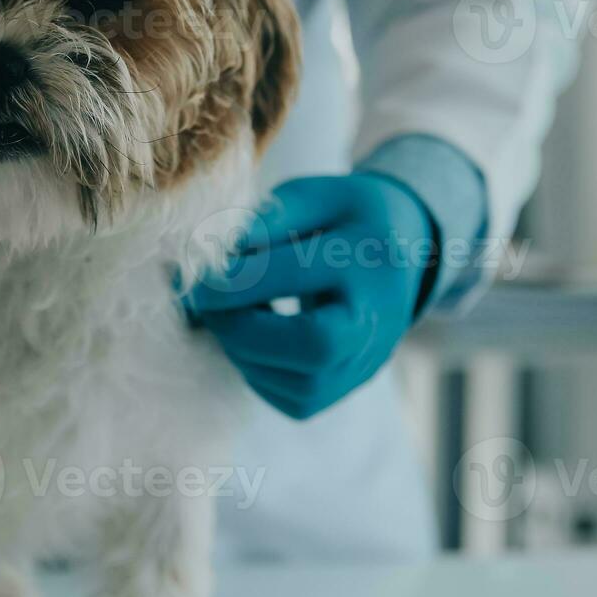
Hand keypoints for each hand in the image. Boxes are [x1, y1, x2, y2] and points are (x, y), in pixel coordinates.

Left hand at [184, 175, 437, 420]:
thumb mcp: (312, 197)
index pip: (297, 276)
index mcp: (372, 257)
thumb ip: (265, 222)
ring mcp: (369, 362)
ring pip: (299, 385)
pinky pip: (292, 400)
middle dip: (242, 328)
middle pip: (312, 345)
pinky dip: (257, 372)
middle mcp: (381, 319)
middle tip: (207, 304)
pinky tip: (253, 338)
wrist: (402, 252)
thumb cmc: (343, 218)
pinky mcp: (348, 388)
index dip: (235, 282)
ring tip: (230, 315)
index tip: (193, 279)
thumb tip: (207, 258)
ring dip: (243, 352)